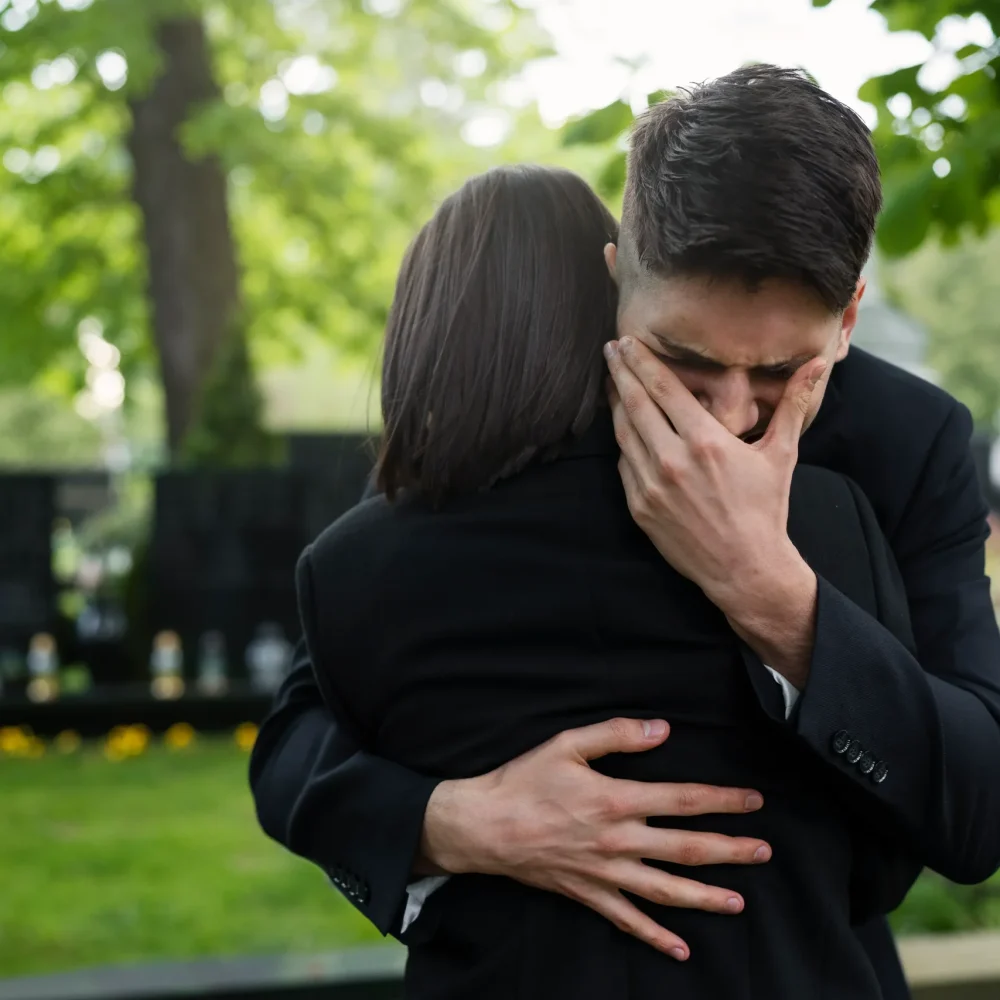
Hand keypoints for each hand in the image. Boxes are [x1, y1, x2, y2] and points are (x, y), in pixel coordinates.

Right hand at [420, 718, 770, 960]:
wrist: (484, 826)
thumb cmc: (524, 781)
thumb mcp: (567, 744)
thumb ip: (617, 734)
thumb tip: (661, 729)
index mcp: (616, 799)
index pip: (683, 800)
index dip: (722, 801)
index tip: (753, 802)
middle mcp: (619, 840)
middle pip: (686, 849)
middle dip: (730, 850)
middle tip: (764, 852)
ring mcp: (606, 873)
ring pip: (667, 890)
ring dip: (706, 896)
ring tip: (739, 901)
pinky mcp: (589, 894)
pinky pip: (628, 921)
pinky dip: (656, 938)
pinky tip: (681, 950)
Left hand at [605, 336, 822, 684]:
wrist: (745, 569)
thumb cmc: (766, 509)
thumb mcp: (781, 454)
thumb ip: (792, 404)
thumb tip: (818, 364)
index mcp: (706, 441)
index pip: (663, 388)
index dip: (642, 361)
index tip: (627, 342)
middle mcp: (673, 460)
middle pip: (635, 404)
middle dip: (620, 372)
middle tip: (611, 350)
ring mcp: (651, 485)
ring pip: (623, 433)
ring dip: (616, 405)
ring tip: (614, 383)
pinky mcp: (640, 508)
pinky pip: (624, 465)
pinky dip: (623, 442)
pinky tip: (624, 428)